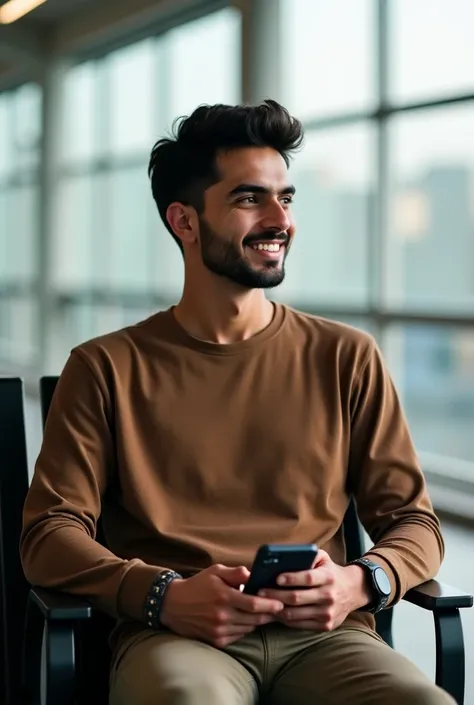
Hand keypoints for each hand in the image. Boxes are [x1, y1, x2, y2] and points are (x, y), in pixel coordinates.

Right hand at [159, 564, 284, 647]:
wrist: (173, 605)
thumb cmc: (197, 585)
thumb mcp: (215, 572)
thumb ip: (235, 573)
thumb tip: (253, 574)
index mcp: (223, 596)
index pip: (254, 604)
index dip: (269, 605)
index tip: (280, 604)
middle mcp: (222, 616)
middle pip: (254, 619)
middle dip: (268, 614)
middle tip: (278, 610)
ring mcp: (219, 630)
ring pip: (248, 628)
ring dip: (257, 622)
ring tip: (264, 614)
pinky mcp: (216, 640)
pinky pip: (238, 636)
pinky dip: (245, 629)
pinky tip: (246, 621)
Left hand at [260, 550, 371, 631]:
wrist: (353, 591)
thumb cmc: (330, 571)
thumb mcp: (323, 558)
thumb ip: (307, 555)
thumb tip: (283, 558)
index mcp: (328, 577)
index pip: (307, 578)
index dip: (291, 578)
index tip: (275, 578)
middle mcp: (329, 596)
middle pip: (297, 598)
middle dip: (276, 595)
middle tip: (260, 591)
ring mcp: (327, 614)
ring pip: (296, 614)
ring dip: (277, 609)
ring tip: (263, 603)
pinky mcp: (325, 626)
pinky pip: (300, 625)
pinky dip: (285, 620)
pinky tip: (275, 612)